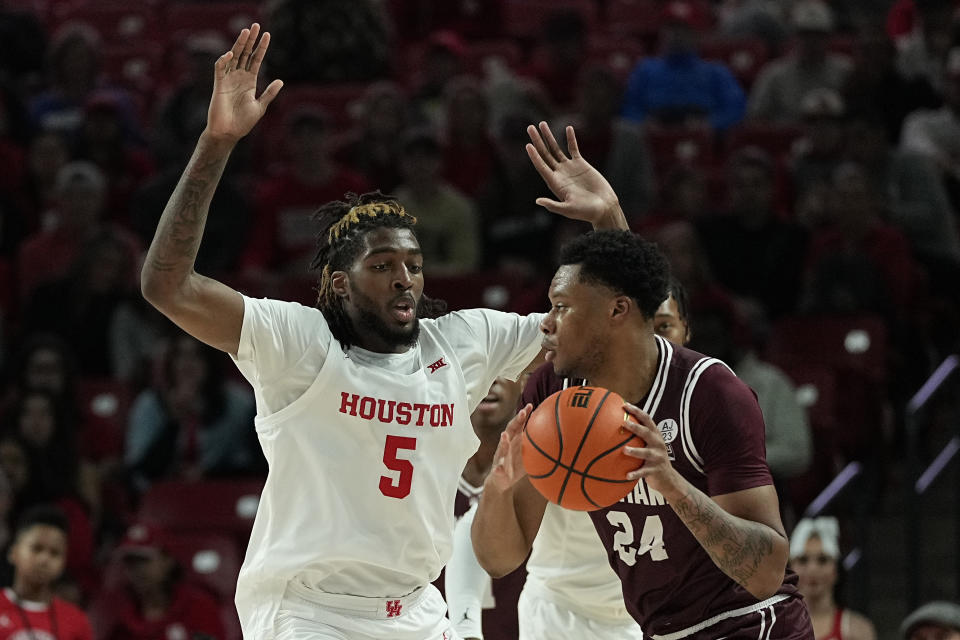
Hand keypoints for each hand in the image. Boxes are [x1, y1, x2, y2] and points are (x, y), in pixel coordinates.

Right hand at [206, 23, 282, 141]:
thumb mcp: (260, 106)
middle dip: (250, 40)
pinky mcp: (219, 84)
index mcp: (250, 81)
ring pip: (234, 57)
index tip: (268, 35)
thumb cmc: (243, 122)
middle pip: (245, 53)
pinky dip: (224, 60)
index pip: (256, 59)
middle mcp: (239, 77)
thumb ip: (269, 93)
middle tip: (256, 25)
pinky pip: (220, 68)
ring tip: (246, 32)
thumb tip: (280, 81)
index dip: (261, 47)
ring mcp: (228, 79)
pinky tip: (231, 53)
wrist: (229, 132)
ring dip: (239, 44)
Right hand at [486, 404, 532, 492]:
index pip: (518, 425)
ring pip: (501, 449)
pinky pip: (498, 469)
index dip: (523, 415)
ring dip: (502, 442)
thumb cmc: (515, 465)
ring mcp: (500, 457)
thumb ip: (535, 444)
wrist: (501, 481)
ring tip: (504, 436)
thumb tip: (555, 437)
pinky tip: (499, 468)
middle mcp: (506, 446)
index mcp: (514, 441)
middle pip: (510, 431)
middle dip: (515, 421)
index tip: (530, 405)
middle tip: (522, 413)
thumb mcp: (526, 453)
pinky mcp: (497, 471)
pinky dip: (498, 468)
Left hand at [526, 121, 621, 225]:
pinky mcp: (580, 164)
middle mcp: (559, 174)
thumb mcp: (568, 210)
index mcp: (555, 183)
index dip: (534, 156)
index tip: (528, 145)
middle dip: (537, 141)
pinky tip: (568, 128)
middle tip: (529, 127)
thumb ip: (553, 205)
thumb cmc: (586, 212)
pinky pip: (573, 148)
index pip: (541, 166)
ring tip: (542, 124)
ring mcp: (569, 168)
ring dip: (549, 137)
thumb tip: (538, 201)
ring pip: (556, 149)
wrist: (603, 207)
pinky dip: (571, 139)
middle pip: (545, 154)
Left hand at [621, 403, 686, 500]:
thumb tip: (615, 425)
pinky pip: (643, 472)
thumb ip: (637, 436)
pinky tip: (626, 475)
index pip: (647, 419)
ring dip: (635, 451)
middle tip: (624, 423)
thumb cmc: (653, 458)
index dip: (636, 411)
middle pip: (647, 433)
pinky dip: (635, 474)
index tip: (624, 405)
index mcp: (655, 435)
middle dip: (636, 427)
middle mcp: (658, 444)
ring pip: (646, 453)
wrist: (668, 478)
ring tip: (624, 450)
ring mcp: (657, 457)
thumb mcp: (649, 445)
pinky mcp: (655, 470)